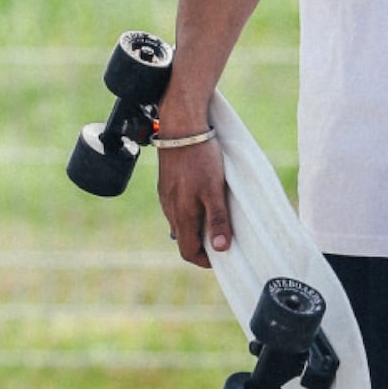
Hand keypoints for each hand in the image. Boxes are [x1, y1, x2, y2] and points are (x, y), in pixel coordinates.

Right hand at [157, 137, 230, 268]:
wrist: (181, 128)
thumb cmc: (200, 158)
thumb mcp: (215, 190)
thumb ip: (217, 219)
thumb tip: (220, 248)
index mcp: (182, 214)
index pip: (188, 251)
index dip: (204, 260)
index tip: (221, 259)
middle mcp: (171, 209)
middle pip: (184, 239)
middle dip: (202, 246)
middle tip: (221, 241)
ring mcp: (166, 196)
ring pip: (180, 223)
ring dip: (196, 228)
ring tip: (216, 220)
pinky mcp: (166, 184)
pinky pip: (177, 207)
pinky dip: (190, 212)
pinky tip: (202, 200)